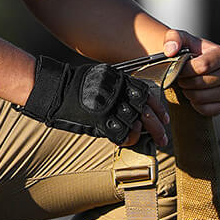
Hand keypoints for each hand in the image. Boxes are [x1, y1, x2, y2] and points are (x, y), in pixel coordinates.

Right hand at [21, 56, 168, 147]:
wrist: (55, 90)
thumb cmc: (74, 85)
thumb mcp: (101, 78)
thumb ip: (118, 87)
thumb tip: (132, 100)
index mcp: (119, 81)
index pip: (147, 94)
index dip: (158, 108)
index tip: (163, 117)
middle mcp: (118, 93)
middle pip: (146, 110)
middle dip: (158, 126)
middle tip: (163, 136)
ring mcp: (110, 107)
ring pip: (137, 124)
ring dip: (147, 134)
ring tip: (155, 141)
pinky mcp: (101, 121)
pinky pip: (122, 134)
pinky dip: (129, 139)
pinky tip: (131, 141)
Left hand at [163, 30, 219, 115]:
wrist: (192, 68)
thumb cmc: (187, 52)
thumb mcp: (179, 40)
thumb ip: (173, 38)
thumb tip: (171, 50)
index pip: (202, 66)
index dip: (184, 70)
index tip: (178, 68)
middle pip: (201, 83)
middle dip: (184, 81)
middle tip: (181, 78)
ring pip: (201, 97)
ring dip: (187, 93)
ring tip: (187, 85)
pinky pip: (205, 109)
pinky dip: (195, 105)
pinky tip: (194, 94)